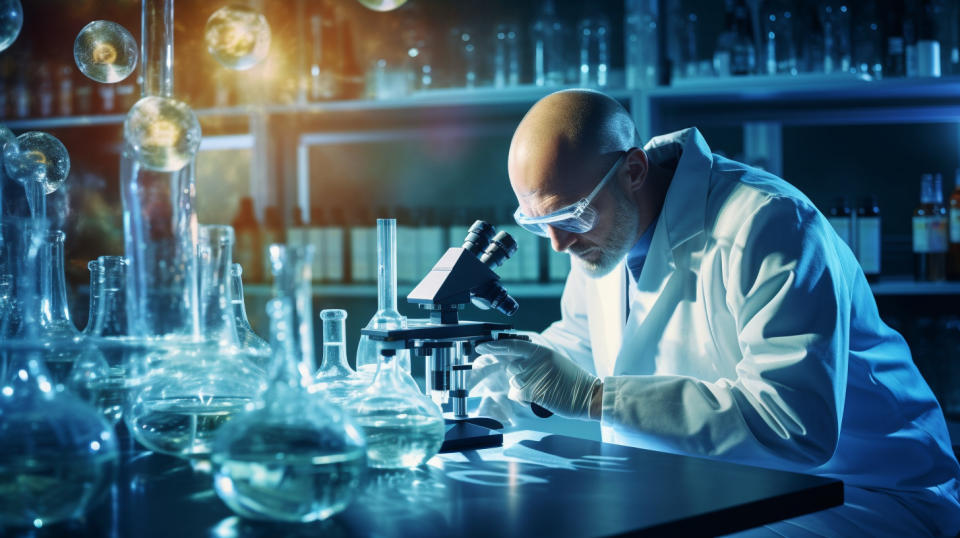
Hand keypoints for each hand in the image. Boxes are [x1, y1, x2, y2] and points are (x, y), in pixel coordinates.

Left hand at [474, 339, 599, 418]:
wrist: (589, 395)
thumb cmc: (572, 380)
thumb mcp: (554, 361)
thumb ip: (534, 358)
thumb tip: (514, 360)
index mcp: (542, 351)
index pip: (513, 344)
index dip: (495, 346)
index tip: (481, 347)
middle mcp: (537, 361)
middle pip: (511, 367)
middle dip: (518, 375)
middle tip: (536, 381)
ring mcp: (535, 377)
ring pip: (514, 382)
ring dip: (523, 388)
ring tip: (542, 389)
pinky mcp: (535, 392)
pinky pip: (518, 395)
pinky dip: (525, 399)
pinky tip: (540, 397)